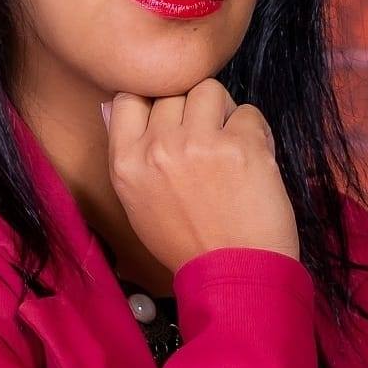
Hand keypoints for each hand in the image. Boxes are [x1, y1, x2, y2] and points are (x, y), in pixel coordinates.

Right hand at [100, 78, 299, 273]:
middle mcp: (158, 148)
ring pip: (210, 89)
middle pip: (173, 90)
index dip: (153, 102)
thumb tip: (112, 104)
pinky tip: (252, 160)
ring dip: (223, 112)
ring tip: (229, 146)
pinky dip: (255, 131)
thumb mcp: (136, 201)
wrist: (235, 278)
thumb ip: (127, 151)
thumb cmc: (187, 242)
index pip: (129, 97)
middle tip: (206, 142)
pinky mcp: (241, 145)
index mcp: (126, 162)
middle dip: (192, 109)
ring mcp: (199, 143)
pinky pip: (248, 112)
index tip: (171, 120)